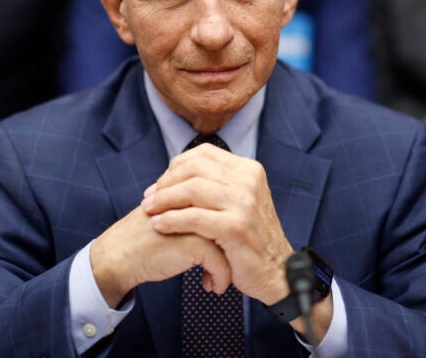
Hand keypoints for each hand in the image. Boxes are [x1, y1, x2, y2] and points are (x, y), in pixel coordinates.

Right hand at [90, 205, 231, 307]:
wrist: (118, 256)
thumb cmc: (142, 239)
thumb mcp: (171, 217)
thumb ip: (192, 213)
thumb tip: (220, 222)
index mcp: (190, 192)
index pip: (227, 209)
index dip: (229, 233)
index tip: (227, 252)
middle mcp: (197, 203)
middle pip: (232, 224)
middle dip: (234, 249)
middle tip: (231, 265)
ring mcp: (197, 221)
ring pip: (231, 242)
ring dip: (229, 265)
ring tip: (220, 279)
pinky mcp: (195, 242)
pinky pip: (222, 262)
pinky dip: (221, 277)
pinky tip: (211, 286)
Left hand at [142, 144, 293, 306]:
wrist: (276, 271)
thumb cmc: (250, 239)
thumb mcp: (240, 201)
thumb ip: (217, 184)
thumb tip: (177, 172)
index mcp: (248, 170)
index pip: (203, 154)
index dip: (176, 167)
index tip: (160, 184)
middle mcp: (248, 181)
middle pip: (194, 169)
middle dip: (166, 182)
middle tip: (149, 198)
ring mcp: (244, 203)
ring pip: (192, 190)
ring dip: (164, 200)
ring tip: (149, 211)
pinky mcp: (236, 227)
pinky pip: (194, 217)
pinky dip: (171, 220)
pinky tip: (159, 225)